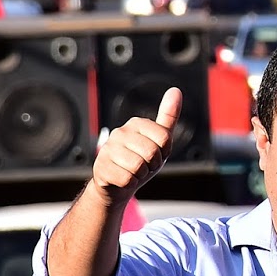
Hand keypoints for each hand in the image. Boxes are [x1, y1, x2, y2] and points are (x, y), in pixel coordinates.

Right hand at [90, 88, 181, 207]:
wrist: (116, 184)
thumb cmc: (140, 160)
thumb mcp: (158, 140)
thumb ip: (168, 116)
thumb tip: (176, 90)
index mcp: (136, 123)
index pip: (164, 138)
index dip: (164, 152)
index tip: (154, 154)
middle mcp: (120, 132)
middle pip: (152, 152)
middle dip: (152, 165)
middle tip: (143, 165)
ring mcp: (108, 148)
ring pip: (139, 167)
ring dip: (140, 175)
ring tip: (132, 171)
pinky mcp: (101, 167)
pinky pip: (127, 179)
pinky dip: (129, 183)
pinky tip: (122, 178)